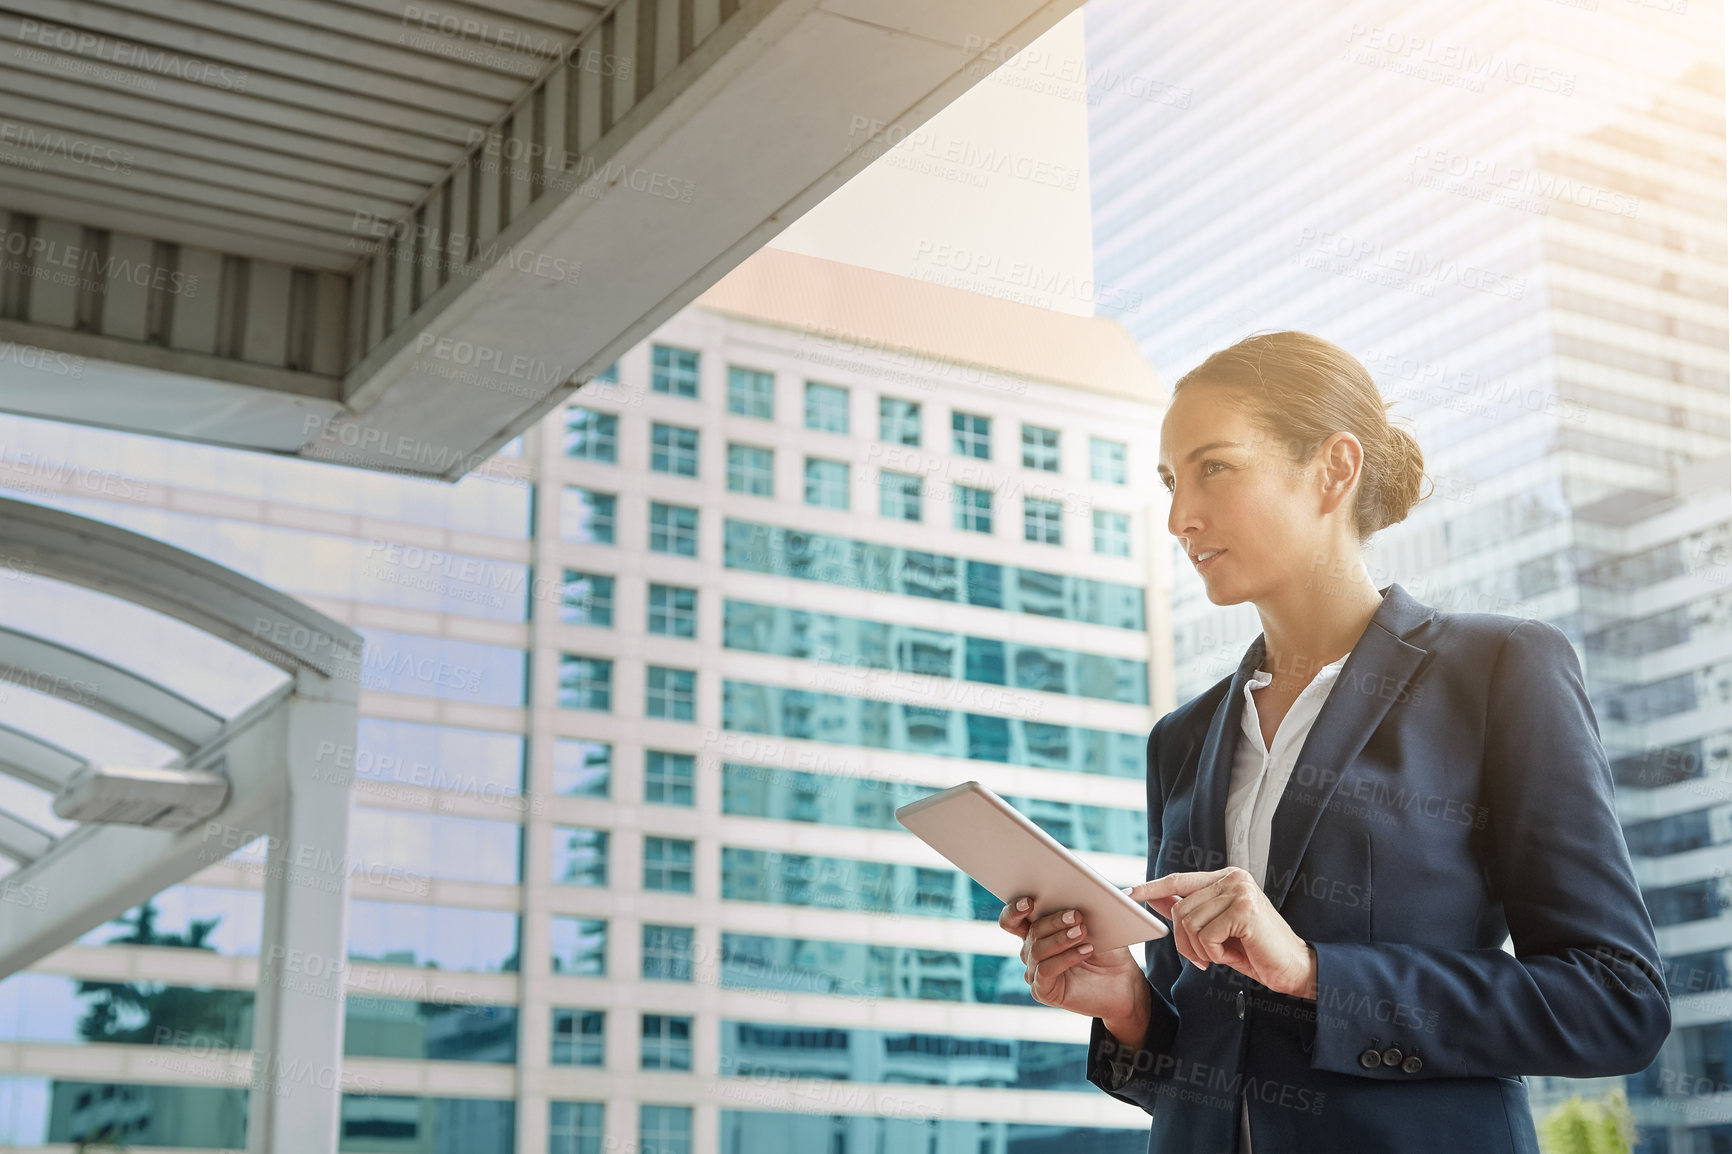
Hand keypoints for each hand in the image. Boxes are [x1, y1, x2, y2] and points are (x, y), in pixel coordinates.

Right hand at [997, 895, 1150, 1028]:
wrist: (1122, 983)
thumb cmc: (1109, 950)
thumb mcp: (1105, 924)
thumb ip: (1105, 904)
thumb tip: (1126, 891)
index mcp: (1038, 930)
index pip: (1013, 918)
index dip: (1015, 909)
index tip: (1030, 900)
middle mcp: (1031, 951)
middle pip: (1031, 930)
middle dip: (1053, 920)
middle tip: (1076, 914)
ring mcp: (1035, 972)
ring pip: (1037, 949)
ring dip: (1061, 938)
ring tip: (1083, 932)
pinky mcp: (1043, 990)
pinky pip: (1046, 970)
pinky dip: (1066, 958)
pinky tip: (1085, 950)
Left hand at [1127, 868, 1316, 999]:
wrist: (1294, 969)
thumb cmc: (1255, 950)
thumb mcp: (1215, 929)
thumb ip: (1188, 910)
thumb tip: (1153, 897)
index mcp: (1226, 878)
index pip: (1178, 880)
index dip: (1151, 888)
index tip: (1127, 895)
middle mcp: (1233, 878)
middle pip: (1179, 908)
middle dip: (1183, 940)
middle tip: (1202, 958)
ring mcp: (1240, 892)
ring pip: (1189, 922)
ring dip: (1198, 949)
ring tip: (1218, 956)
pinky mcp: (1245, 911)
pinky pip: (1205, 935)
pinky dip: (1212, 953)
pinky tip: (1229, 956)